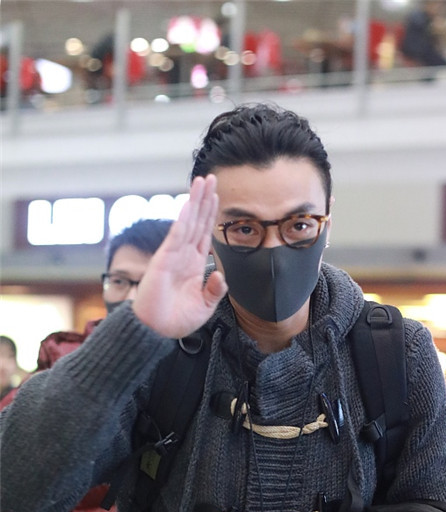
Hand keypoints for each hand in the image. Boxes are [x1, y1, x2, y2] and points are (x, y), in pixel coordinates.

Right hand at [133, 175, 227, 337]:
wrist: (156, 331)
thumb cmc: (177, 320)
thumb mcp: (204, 306)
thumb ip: (214, 290)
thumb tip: (220, 274)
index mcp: (193, 264)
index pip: (204, 233)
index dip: (210, 214)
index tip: (216, 195)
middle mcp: (183, 255)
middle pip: (196, 221)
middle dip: (204, 199)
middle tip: (211, 177)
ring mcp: (172, 256)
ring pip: (187, 223)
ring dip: (195, 202)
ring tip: (202, 182)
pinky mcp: (163, 262)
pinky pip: (175, 238)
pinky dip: (183, 222)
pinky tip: (189, 207)